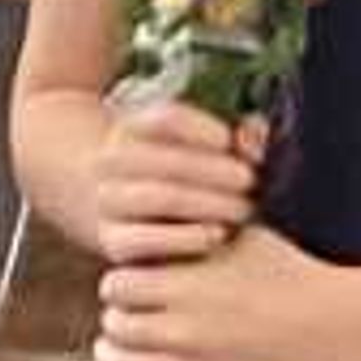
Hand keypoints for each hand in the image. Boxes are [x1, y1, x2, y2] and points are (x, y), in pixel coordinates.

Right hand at [85, 99, 265, 268]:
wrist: (140, 220)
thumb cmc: (191, 175)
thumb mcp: (210, 148)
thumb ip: (240, 136)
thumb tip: (249, 137)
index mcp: (134, 129)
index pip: (166, 119)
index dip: (204, 129)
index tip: (230, 141)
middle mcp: (112, 162)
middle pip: (170, 161)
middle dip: (217, 171)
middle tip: (251, 181)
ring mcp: (108, 203)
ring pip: (161, 198)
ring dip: (210, 204)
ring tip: (243, 209)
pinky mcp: (114, 242)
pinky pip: (145, 240)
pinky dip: (186, 238)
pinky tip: (217, 235)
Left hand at [91, 225, 355, 360]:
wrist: (340, 328)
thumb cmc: (295, 277)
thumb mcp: (245, 239)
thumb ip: (198, 232)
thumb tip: (159, 225)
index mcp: (189, 285)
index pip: (116, 285)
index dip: (122, 283)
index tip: (137, 285)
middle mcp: (183, 329)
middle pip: (113, 325)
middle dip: (119, 318)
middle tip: (135, 316)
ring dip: (115, 356)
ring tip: (128, 349)